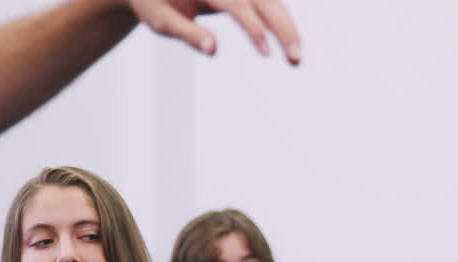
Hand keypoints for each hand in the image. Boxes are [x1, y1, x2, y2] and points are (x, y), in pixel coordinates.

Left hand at [125, 0, 301, 63]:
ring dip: (288, 28)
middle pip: (263, 0)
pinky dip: (281, 20)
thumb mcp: (159, 18)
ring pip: (271, 1)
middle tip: (297, 59)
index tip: (267, 53)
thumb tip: (213, 50)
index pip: (237, 3)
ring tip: (297, 58)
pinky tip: (291, 41)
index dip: (254, 28)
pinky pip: (268, 2)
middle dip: (284, 28)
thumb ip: (187, 32)